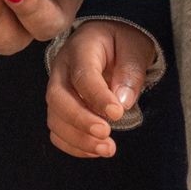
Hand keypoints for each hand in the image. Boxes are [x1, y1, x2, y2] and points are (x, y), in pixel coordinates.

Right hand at [47, 19, 156, 158]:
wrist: (109, 40)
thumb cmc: (122, 43)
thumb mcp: (135, 47)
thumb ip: (131, 71)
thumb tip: (122, 102)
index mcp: (81, 47)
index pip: (83, 74)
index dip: (98, 97)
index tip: (117, 114)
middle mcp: (62, 68)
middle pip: (57, 97)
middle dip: (80, 120)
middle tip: (106, 134)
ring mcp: (57, 88)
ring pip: (55, 118)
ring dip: (78, 139)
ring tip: (107, 149)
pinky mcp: (60, 108)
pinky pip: (57, 131)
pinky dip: (73, 145)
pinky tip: (96, 150)